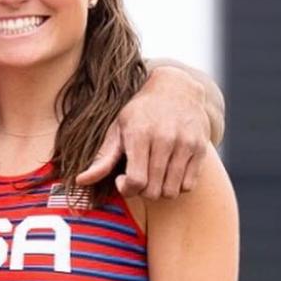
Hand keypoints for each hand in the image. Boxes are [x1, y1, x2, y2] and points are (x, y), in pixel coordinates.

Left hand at [76, 66, 209, 198]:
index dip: (126, 189)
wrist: (176, 89)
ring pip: (171, 191)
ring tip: (152, 176)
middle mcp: (165, 139)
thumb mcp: (118, 129)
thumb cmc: (140, 112)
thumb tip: (79, 181)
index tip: (122, 180)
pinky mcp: (200, 149)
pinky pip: (188, 185)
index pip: (136, 180)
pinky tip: (167, 173)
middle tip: (137, 178)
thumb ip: (102, 158)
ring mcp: (186, 144)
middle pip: (153, 190)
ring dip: (159, 191)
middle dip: (141, 191)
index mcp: (140, 134)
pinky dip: (176, 186)